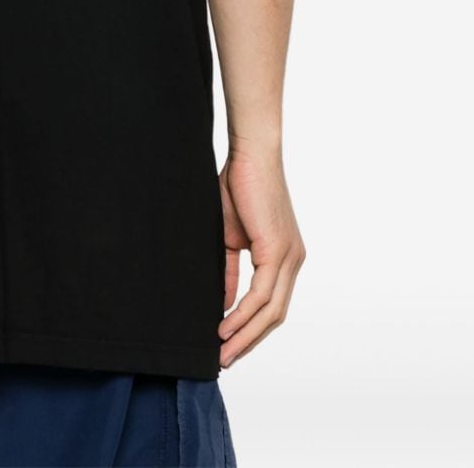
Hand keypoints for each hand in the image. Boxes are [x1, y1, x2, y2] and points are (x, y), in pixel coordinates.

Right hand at [217, 144, 305, 367]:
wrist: (250, 154)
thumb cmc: (238, 186)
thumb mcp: (229, 236)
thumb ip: (230, 270)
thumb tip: (225, 303)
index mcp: (284, 257)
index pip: (272, 305)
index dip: (251, 328)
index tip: (230, 346)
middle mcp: (293, 261)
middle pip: (275, 316)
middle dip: (249, 341)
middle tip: (225, 361)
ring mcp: (289, 257)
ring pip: (271, 311)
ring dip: (245, 335)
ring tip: (222, 352)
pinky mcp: (278, 250)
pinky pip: (262, 293)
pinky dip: (243, 313)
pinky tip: (225, 325)